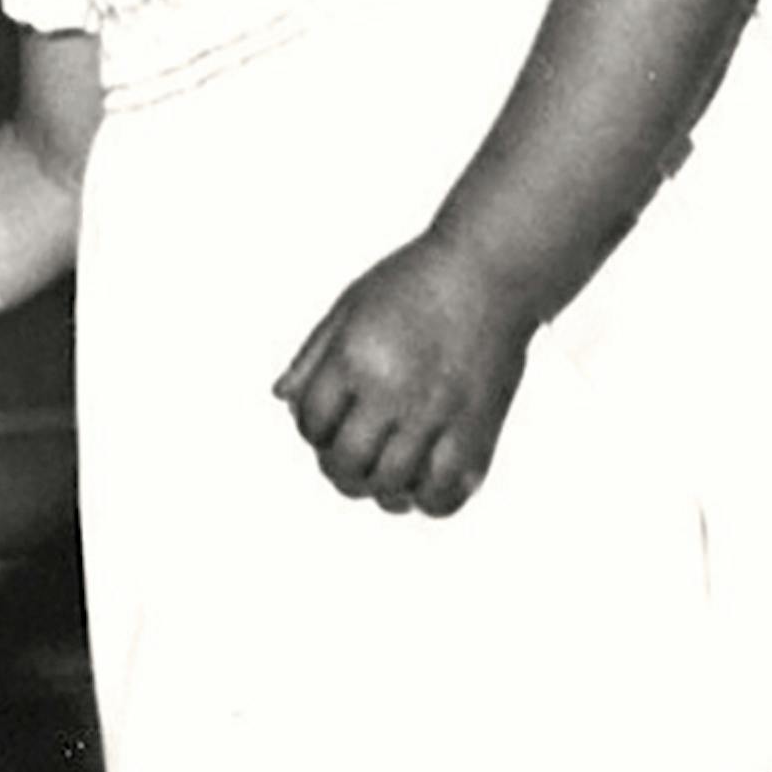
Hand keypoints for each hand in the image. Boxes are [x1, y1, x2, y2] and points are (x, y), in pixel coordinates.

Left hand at [274, 236, 538, 514]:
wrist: (490, 270)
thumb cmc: (416, 282)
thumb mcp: (351, 306)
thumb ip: (314, 356)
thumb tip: (280, 398)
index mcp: (355, 358)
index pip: (312, 421)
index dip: (311, 428)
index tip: (326, 423)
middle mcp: (393, 391)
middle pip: (347, 462)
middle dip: (338, 468)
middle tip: (348, 461)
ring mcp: (438, 415)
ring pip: (392, 485)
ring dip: (378, 489)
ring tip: (382, 475)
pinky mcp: (478, 431)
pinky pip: (445, 493)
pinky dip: (427, 500)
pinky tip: (422, 482)